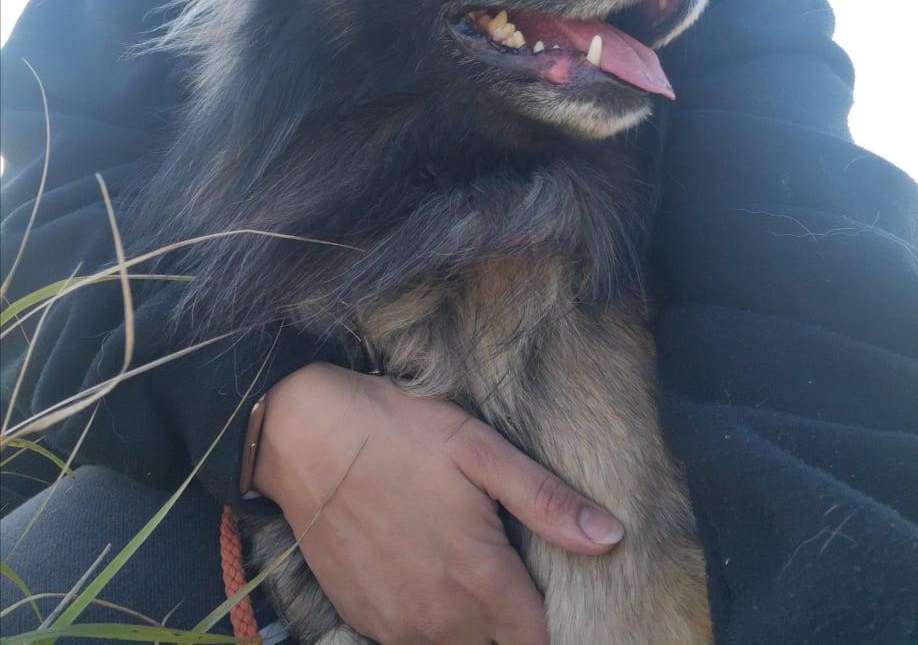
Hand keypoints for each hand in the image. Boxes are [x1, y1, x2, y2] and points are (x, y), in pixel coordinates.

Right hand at [253, 362, 623, 644]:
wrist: (302, 435)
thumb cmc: (396, 432)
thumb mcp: (478, 448)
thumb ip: (545, 500)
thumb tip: (611, 537)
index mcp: (480, 579)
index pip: (539, 640)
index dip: (554, 621)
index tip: (552, 591)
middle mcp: (439, 619)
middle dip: (513, 623)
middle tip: (509, 573)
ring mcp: (395, 625)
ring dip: (470, 627)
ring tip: (468, 572)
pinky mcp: (360, 618)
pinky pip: (410, 641)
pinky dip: (428, 623)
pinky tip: (426, 574)